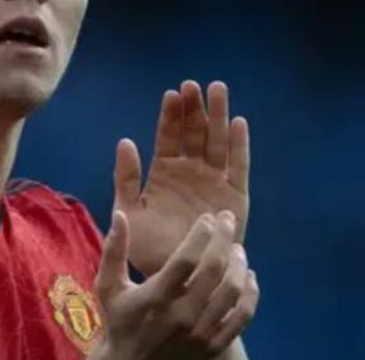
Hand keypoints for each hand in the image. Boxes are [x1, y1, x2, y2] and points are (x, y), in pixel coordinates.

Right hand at [90, 210, 258, 359]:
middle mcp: (181, 315)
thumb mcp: (108, 285)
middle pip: (213, 270)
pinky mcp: (213, 346)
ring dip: (238, 264)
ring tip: (237, 247)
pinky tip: (249, 277)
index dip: (200, 235)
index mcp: (155, 298)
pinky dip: (250, 294)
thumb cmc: (119, 319)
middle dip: (223, 239)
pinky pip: (242, 317)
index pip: (185, 260)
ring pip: (231, 292)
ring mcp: (200, 333)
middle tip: (228, 219)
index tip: (207, 218)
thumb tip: (120, 214)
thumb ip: (114, 250)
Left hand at [114, 81, 249, 275]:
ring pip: (217, 142)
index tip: (171, 94)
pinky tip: (239, 122)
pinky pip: (238, 165)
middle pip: (194, 133)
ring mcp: (213, 181)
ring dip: (218, 116)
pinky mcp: (235, 195)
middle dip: (194, 108)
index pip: (168, 136)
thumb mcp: (129, 211)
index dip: (170, 115)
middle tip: (193, 85)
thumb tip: (125, 140)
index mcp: (164, 172)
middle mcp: (190, 172)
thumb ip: (126, 177)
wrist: (178, 279)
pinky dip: (240, 145)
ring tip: (217, 90)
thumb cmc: (149, 248)